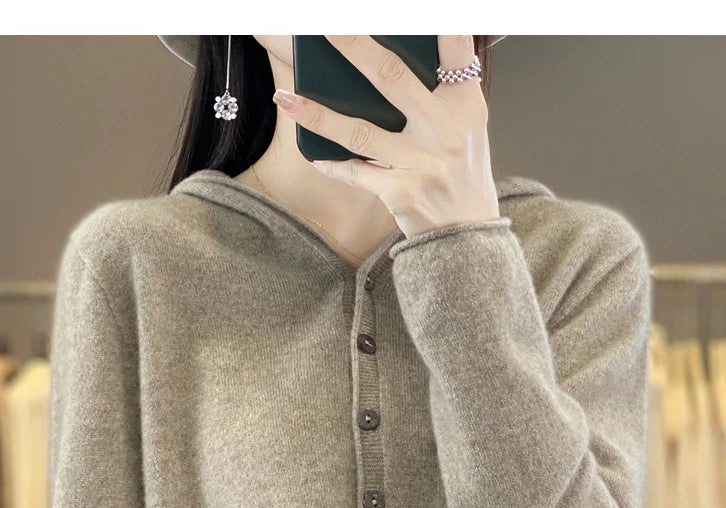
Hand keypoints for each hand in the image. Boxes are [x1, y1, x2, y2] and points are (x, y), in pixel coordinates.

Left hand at [274, 35, 500, 238]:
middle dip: (354, 48)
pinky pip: (356, 173)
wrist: (469, 237)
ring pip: (359, 131)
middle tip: (326, 27)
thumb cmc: (463, 176)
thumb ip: (441, 95)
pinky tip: (312, 152)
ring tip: (287, 99)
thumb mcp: (467, 129)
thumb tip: (387, 67)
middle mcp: (444, 130)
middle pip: (392, 78)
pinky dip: (332, 164)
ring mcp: (421, 163)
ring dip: (318, 114)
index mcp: (466, 105)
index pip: (455, 49)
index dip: (438, 23)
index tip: (409, 10)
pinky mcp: (401, 192)